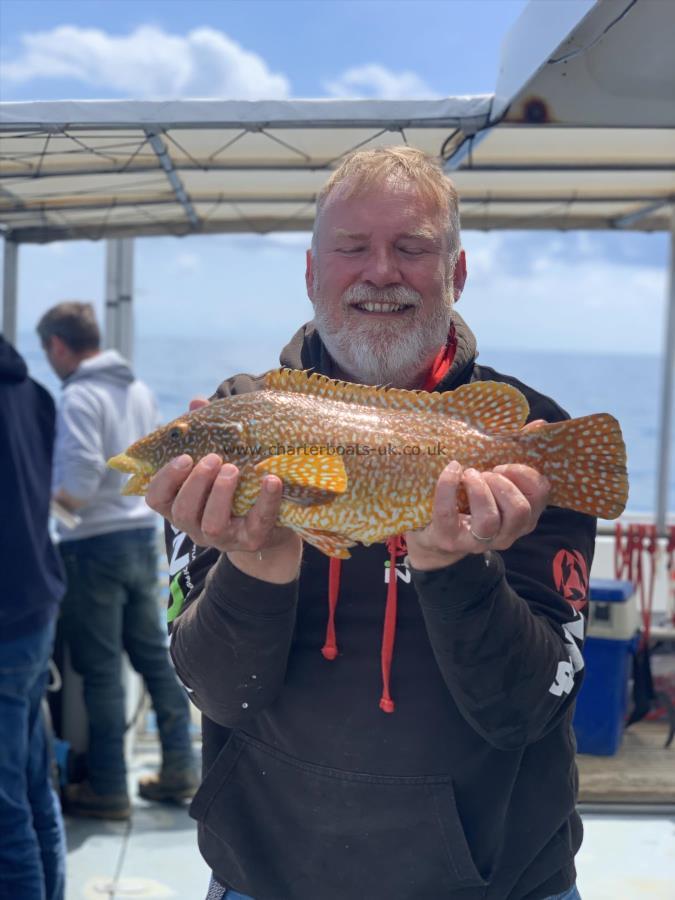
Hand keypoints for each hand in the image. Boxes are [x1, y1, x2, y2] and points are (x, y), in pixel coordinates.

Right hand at [145, 397, 301, 581]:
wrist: (272, 523)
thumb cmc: (236, 486)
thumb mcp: (218, 461)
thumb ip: (204, 434)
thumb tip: (196, 402)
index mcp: (180, 505)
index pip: (156, 498)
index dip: (164, 479)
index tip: (184, 457)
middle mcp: (195, 526)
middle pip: (182, 511)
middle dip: (196, 483)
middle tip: (213, 458)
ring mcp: (223, 538)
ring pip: (211, 525)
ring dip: (220, 494)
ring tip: (233, 469)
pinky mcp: (252, 541)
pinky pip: (257, 524)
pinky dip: (265, 501)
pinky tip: (271, 480)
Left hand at [405, 454, 550, 571]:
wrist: (436, 534)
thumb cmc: (471, 500)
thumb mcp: (495, 480)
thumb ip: (516, 452)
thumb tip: (539, 424)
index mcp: (523, 518)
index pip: (540, 495)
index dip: (525, 474)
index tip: (504, 465)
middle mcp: (506, 534)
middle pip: (519, 510)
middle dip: (503, 483)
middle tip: (487, 472)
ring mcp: (478, 542)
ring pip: (490, 519)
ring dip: (479, 489)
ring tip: (470, 474)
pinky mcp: (449, 539)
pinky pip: (448, 512)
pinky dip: (448, 485)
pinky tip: (452, 470)